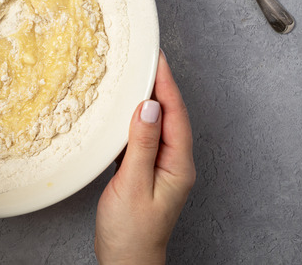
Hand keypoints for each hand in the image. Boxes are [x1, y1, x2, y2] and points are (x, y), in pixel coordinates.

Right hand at [95, 51, 195, 263]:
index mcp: (178, 164)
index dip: (165, 82)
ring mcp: (160, 166)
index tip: (156, 57)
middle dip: (159, 84)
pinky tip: (123, 111)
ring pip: (156, 123)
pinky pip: (143, 136)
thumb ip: (141, 144)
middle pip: (169, 114)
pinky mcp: (145, 171)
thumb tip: (149, 107)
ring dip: (146, 99)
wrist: (127, 261)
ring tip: (134, 75)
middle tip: (145, 57)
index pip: (174, 113)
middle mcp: (174, 162)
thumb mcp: (134, 184)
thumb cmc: (131, 232)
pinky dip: (134, 119)